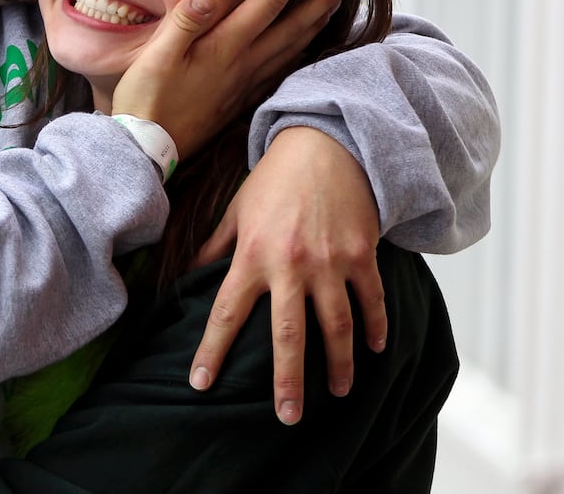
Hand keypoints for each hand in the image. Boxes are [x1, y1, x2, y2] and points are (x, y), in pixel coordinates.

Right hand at [111, 0, 358, 156]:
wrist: (149, 149)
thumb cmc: (147, 100)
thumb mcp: (155, 57)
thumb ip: (184, 22)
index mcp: (224, 47)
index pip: (268, 3)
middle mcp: (243, 64)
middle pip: (294, 26)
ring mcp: (246, 84)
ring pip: (293, 49)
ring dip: (318, 23)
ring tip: (336, 4)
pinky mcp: (241, 99)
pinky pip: (283, 70)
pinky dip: (302, 53)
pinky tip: (306, 50)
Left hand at [187, 126, 386, 424]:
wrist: (325, 146)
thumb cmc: (274, 181)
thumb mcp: (237, 211)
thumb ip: (215, 248)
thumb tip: (188, 277)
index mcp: (252, 256)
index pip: (225, 312)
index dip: (211, 350)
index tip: (200, 384)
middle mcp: (290, 264)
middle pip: (288, 335)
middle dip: (287, 380)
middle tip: (287, 417)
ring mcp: (329, 262)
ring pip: (336, 326)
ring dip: (339, 364)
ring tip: (340, 392)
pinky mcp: (361, 254)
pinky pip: (370, 300)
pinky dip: (375, 326)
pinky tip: (374, 349)